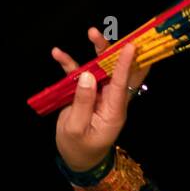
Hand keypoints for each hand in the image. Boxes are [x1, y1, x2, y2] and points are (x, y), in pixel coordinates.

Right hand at [52, 28, 151, 171]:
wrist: (78, 158)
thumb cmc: (80, 148)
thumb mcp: (77, 128)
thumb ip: (82, 102)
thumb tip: (87, 76)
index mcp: (114, 111)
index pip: (121, 84)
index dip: (126, 64)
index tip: (132, 46)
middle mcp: (111, 100)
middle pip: (117, 71)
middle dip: (114, 51)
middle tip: (108, 34)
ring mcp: (99, 95)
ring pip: (101, 69)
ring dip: (97, 51)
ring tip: (92, 32)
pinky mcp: (86, 93)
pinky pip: (79, 75)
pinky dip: (69, 64)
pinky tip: (57, 54)